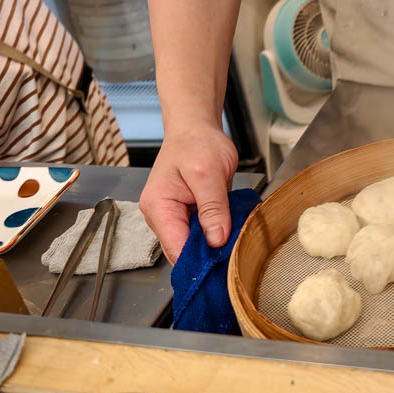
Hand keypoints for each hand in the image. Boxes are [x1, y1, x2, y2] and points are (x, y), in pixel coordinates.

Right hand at [140, 121, 238, 262]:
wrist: (197, 128)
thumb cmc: (197, 143)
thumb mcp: (209, 173)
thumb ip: (213, 207)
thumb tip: (216, 240)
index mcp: (158, 207)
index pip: (175, 248)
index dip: (200, 260)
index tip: (224, 264)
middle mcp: (161, 216)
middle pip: (183, 251)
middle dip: (208, 255)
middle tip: (235, 254)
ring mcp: (174, 217)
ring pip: (194, 245)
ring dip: (214, 245)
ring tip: (235, 240)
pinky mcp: (187, 215)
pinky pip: (201, 234)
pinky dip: (217, 234)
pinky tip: (231, 231)